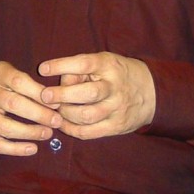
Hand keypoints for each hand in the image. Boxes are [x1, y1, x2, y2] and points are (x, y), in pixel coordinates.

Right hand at [0, 61, 62, 155]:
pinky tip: (33, 149)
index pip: (18, 81)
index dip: (38, 93)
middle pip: (13, 104)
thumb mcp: (12, 73)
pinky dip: (16, 149)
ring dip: (29, 133)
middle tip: (57, 121)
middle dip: (38, 114)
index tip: (56, 103)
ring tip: (48, 134)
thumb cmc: (2, 83)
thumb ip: (30, 83)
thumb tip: (55, 101)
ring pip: (4, 127)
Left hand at [38, 52, 155, 139]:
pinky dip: (72, 130)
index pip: (84, 63)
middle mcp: (114, 87)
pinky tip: (63, 124)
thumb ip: (82, 69)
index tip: (43, 68)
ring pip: (87, 115)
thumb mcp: (104, 61)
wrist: (150, 91)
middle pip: (87, 93)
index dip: (62, 65)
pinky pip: (90, 132)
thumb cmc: (118, 73)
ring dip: (66, 114)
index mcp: (108, 65)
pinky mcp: (116, 126)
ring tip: (55, 111)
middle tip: (45, 96)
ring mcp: (117, 108)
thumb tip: (59, 82)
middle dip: (63, 95)